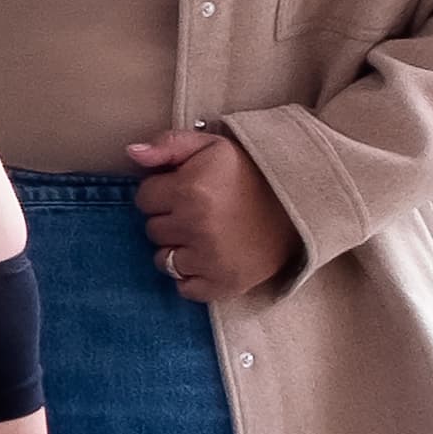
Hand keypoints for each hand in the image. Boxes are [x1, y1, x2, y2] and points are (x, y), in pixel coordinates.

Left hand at [121, 127, 297, 302]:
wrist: (300, 203)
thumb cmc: (251, 172)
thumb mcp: (211, 146)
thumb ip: (168, 144)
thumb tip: (131, 153)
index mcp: (190, 190)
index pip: (144, 198)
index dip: (162, 192)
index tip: (184, 190)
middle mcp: (195, 226)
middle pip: (152, 229)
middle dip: (170, 219)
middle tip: (199, 211)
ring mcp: (209, 259)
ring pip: (164, 260)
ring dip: (178, 249)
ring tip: (205, 235)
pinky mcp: (224, 284)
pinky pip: (184, 289)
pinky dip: (192, 278)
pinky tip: (209, 259)